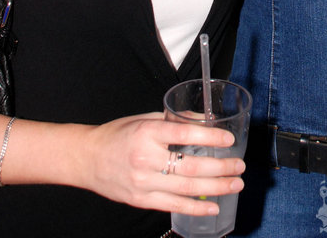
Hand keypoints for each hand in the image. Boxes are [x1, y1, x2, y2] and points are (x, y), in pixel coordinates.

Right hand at [83, 113, 244, 214]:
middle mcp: (146, 158)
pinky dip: (195, 208)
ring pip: (186, 189)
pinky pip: (173, 206)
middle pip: (190, 166)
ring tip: (235, 184)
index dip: (210, 139)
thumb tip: (204, 121)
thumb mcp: (145, 119)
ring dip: (215, 188)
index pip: (184, 135)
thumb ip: (174, 120)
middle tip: (240, 165)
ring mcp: (143, 182)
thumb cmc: (118, 134)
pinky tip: (213, 206)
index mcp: (147, 132)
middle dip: (221, 167)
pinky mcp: (141, 200)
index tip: (229, 140)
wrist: (87, 158)